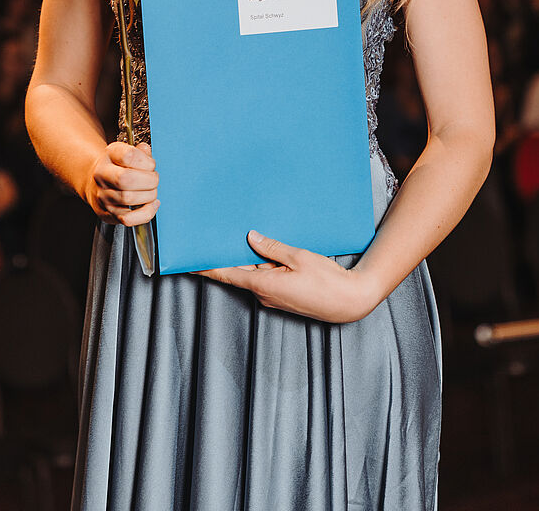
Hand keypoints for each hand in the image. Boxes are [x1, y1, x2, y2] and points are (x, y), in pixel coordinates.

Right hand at [86, 141, 158, 225]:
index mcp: (110, 155)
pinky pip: (129, 219)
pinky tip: (151, 205)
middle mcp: (102, 175)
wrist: (96, 182)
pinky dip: (146, 213)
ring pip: (128, 199)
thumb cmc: (118, 166)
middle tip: (154, 180)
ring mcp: (104, 196)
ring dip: (149, 196)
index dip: (146, 162)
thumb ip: (141, 151)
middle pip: (126, 179)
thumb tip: (146, 151)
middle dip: (149, 180)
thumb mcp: (128, 151)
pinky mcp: (108, 214)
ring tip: (151, 191)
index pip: (128, 156)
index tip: (151, 165)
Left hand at [192, 231, 380, 323]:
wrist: (349, 302)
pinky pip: (265, 278)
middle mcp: (264, 294)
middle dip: (226, 256)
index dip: (206, 268)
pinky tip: (262, 251)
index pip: (227, 274)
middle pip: (238, 272)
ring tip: (237, 237)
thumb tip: (251, 237)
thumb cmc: (327, 281)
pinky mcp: (283, 295)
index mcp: (263, 285)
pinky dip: (260, 265)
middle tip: (213, 236)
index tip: (188, 263)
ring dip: (246, 259)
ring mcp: (273, 297)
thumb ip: (272, 247)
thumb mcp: (299, 257)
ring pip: (253, 274)